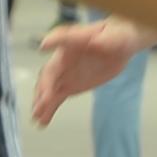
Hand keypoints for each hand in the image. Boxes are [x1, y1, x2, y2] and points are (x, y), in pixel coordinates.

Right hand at [30, 13, 148, 123]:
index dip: (54, 41)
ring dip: (42, 101)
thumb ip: (106, 40)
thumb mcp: (114, 36)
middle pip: (51, 71)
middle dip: (45, 87)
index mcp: (74, 40)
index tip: (44, 46)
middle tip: (44, 101)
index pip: (62, 38)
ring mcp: (65, 72)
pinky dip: (49, 108)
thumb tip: (98, 42)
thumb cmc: (116, 36)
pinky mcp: (70, 85)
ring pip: (49, 87)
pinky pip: (56, 97)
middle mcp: (64, 57)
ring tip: (37, 116)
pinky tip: (43, 120)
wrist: (119, 47)